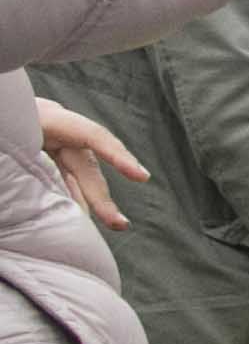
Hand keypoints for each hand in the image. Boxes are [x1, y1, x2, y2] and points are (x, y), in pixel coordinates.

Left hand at [30, 100, 147, 230]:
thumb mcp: (5, 137)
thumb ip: (21, 160)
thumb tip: (45, 189)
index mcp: (46, 117)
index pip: (91, 135)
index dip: (118, 155)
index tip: (141, 177)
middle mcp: (53, 127)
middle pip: (85, 163)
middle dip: (101, 196)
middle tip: (119, 225)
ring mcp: (47, 138)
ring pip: (75, 174)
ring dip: (86, 200)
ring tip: (106, 226)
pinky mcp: (40, 149)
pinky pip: (61, 175)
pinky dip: (68, 194)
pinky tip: (75, 215)